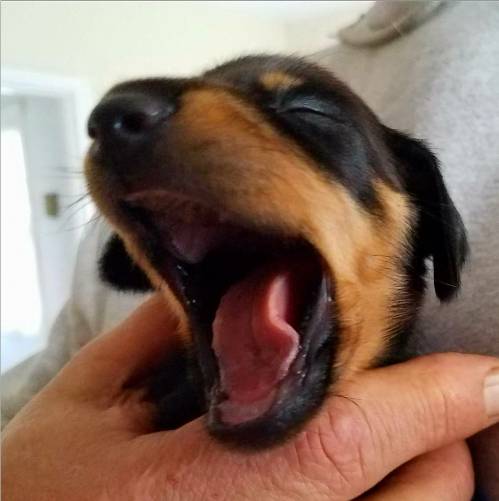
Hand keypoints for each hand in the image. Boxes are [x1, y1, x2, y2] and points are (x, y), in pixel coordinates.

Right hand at [2, 294, 497, 499]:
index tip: (486, 374)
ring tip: (399, 432)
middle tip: (424, 394)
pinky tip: (358, 474)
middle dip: (440, 440)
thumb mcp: (83, 404)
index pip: (345, 440)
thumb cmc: (29, 497)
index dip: (431, 401)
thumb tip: (232, 291)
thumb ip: (162, 338)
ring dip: (426, 476)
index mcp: (190, 496)